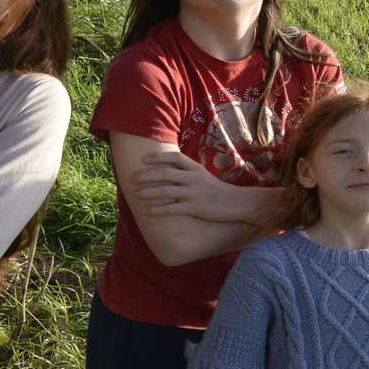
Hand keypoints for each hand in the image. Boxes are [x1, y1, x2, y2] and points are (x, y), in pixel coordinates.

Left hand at [130, 149, 257, 221]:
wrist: (236, 203)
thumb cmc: (217, 190)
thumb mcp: (203, 176)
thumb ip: (187, 172)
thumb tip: (168, 170)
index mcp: (195, 168)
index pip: (174, 158)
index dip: (158, 157)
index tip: (143, 159)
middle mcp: (193, 178)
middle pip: (165, 173)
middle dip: (146, 175)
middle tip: (132, 179)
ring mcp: (194, 193)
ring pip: (165, 190)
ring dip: (148, 192)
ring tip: (135, 194)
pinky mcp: (195, 208)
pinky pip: (172, 208)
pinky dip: (157, 209)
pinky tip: (146, 211)